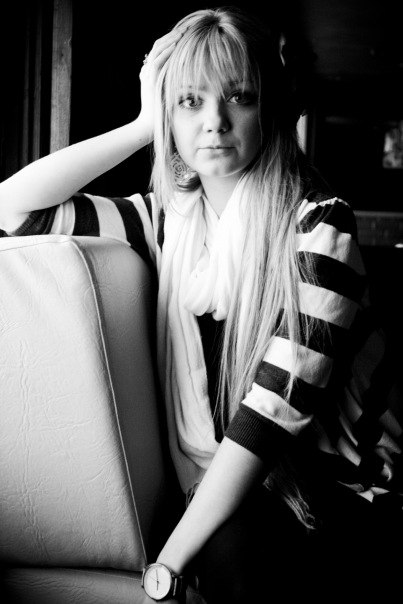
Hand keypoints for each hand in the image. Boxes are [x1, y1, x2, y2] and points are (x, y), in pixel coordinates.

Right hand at [137, 28, 183, 142]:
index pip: (163, 49)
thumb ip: (174, 83)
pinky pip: (158, 60)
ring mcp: (147, 73)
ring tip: (186, 30)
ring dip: (172, 38)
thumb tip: (188, 76)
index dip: (175, 39)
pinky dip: (168, 50)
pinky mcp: (149, 79)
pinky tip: (178, 42)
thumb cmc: (162, 116)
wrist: (149, 128)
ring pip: (159, 48)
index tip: (190, 33)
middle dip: (175, 34)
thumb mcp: (169, 96)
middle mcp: (148, 70)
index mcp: (151, 72)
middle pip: (160, 44)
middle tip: (189, 26)